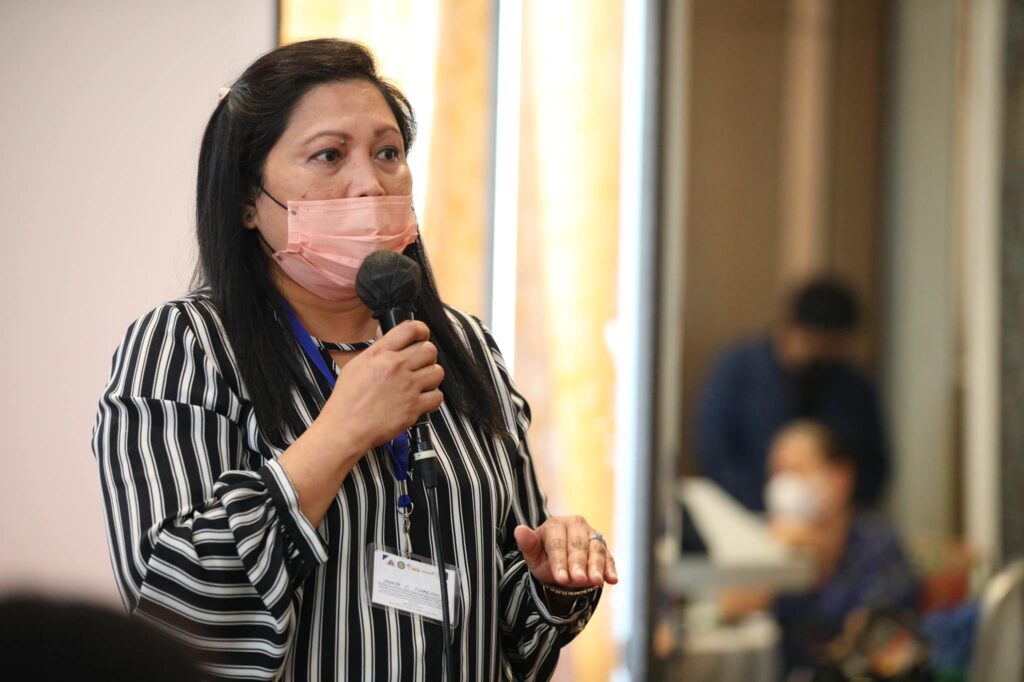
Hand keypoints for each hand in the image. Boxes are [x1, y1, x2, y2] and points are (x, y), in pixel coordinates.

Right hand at [319, 320, 443, 457]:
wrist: (345, 428)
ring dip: (431, 377)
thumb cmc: (347, 400)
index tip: (421, 338)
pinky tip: (421, 400)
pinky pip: (438, 396)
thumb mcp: (357, 365)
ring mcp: (407, 387)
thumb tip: (395, 343)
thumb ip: (378, 352)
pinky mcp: (414, 407)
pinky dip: (432, 398)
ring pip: (437, 372)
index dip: (421, 331)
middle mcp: (395, 366)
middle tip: (419, 366)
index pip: (411, 329)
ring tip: (421, 384)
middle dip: (427, 357)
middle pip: (429, 350)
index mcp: (380, 354)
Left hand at [514, 516, 617, 587]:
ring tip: (596, 582)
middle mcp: (575, 524)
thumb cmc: (544, 557)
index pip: (557, 543)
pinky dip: (610, 568)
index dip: (560, 561)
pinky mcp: (603, 545)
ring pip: (596, 549)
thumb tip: (519, 530)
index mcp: (555, 524)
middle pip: (578, 545)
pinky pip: (608, 556)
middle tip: (580, 580)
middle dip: (579, 564)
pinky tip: (612, 580)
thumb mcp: (533, 555)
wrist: (560, 560)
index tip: (561, 579)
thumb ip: (527, 544)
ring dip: (597, 566)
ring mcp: (591, 534)